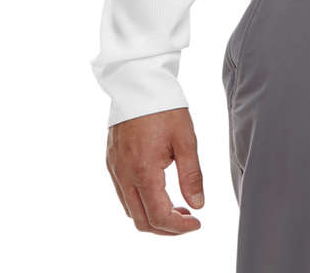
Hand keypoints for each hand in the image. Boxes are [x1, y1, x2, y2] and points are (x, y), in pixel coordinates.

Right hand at [105, 106, 205, 233]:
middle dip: (167, 228)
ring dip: (153, 217)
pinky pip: (124, 194)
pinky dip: (141, 203)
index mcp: (143, 170)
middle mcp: (124, 175)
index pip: (159, 216)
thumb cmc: (164, 107)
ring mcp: (114, 170)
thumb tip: (197, 205)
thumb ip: (191, 175)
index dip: (180, 227)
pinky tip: (159, 192)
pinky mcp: (111, 162)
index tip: (197, 223)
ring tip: (177, 207)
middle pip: (142, 221)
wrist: (139, 82)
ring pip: (131, 211)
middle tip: (188, 219)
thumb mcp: (186, 139)